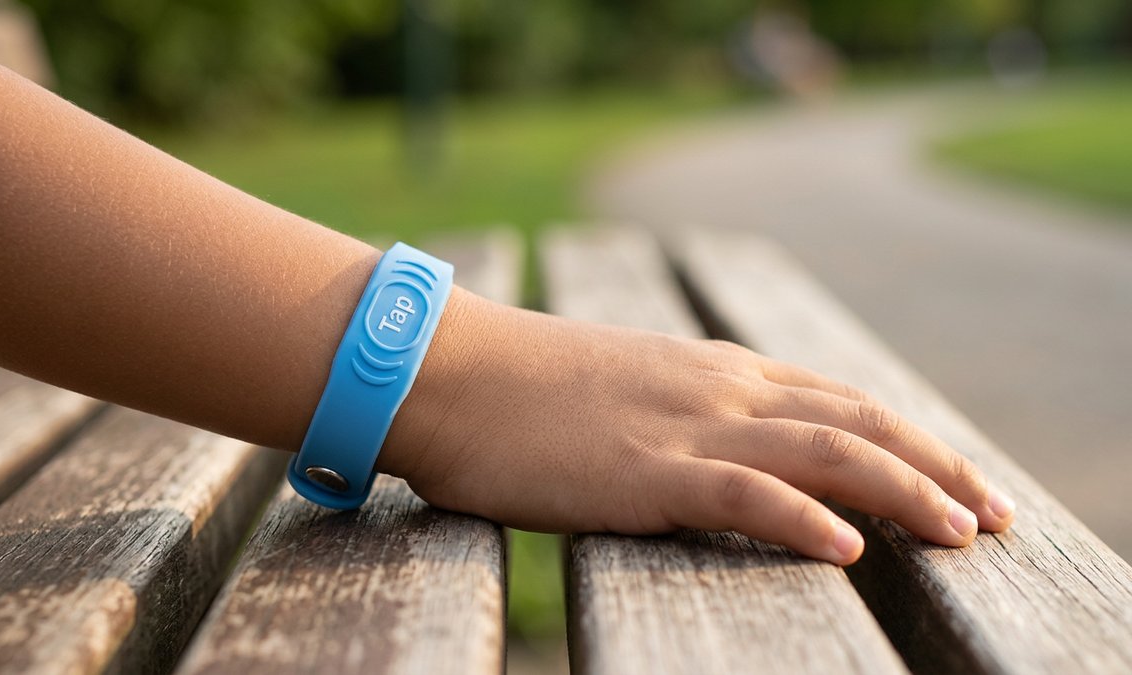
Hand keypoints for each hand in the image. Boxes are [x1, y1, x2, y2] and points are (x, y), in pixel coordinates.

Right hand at [380, 290, 1014, 564]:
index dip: (912, 439)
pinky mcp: (647, 469)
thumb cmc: (525, 390)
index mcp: (719, 371)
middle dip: (938, 466)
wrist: (449, 369)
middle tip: (996, 514)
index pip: (842, 400)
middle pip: (859, 422)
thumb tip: (726, 450)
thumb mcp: (628, 389)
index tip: (960, 477)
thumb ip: (686, 409)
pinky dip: (802, 518)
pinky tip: (848, 549)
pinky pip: (744, 492)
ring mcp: (688, 426)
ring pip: (826, 452)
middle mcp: (723, 389)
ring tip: (963, 533)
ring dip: (905, 491)